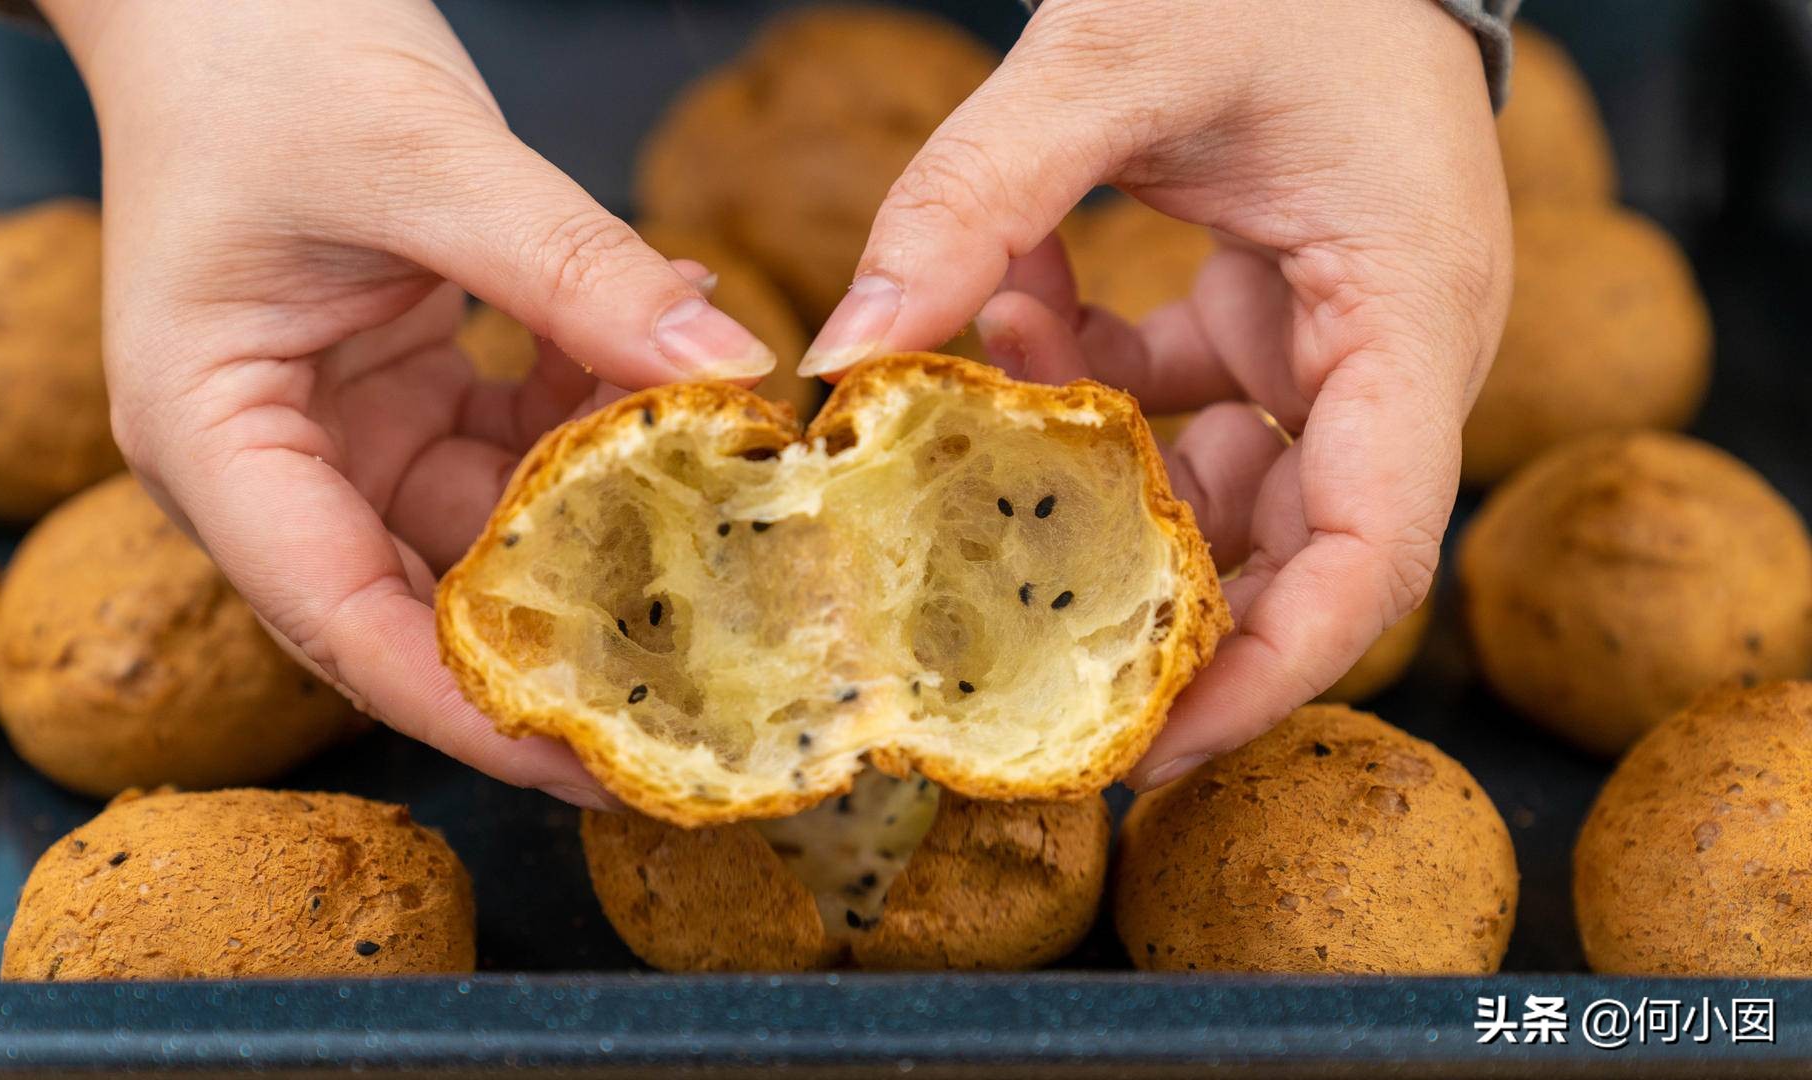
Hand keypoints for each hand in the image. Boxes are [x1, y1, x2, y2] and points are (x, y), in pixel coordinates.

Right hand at [40, 0, 774, 806]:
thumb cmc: (264, 48)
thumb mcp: (425, 159)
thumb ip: (578, 272)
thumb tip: (730, 375)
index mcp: (212, 435)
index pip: (340, 620)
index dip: (468, 710)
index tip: (596, 761)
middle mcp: (272, 458)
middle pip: (423, 598)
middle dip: (561, 638)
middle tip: (703, 689)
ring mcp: (342, 428)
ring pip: (492, 523)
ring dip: (607, 515)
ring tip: (733, 527)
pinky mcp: (406, 387)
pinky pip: (519, 442)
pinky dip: (597, 419)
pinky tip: (676, 380)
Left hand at [802, 0, 1512, 785]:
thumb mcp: (1113, 51)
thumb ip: (973, 199)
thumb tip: (841, 357)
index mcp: (1411, 312)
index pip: (1376, 549)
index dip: (1275, 666)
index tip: (1154, 737)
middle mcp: (1395, 354)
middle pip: (1298, 551)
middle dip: (1158, 605)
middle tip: (1012, 651)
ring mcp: (1337, 342)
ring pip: (1223, 487)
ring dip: (1094, 473)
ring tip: (986, 418)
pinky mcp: (1273, 319)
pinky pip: (1180, 406)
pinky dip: (1089, 385)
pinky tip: (1017, 309)